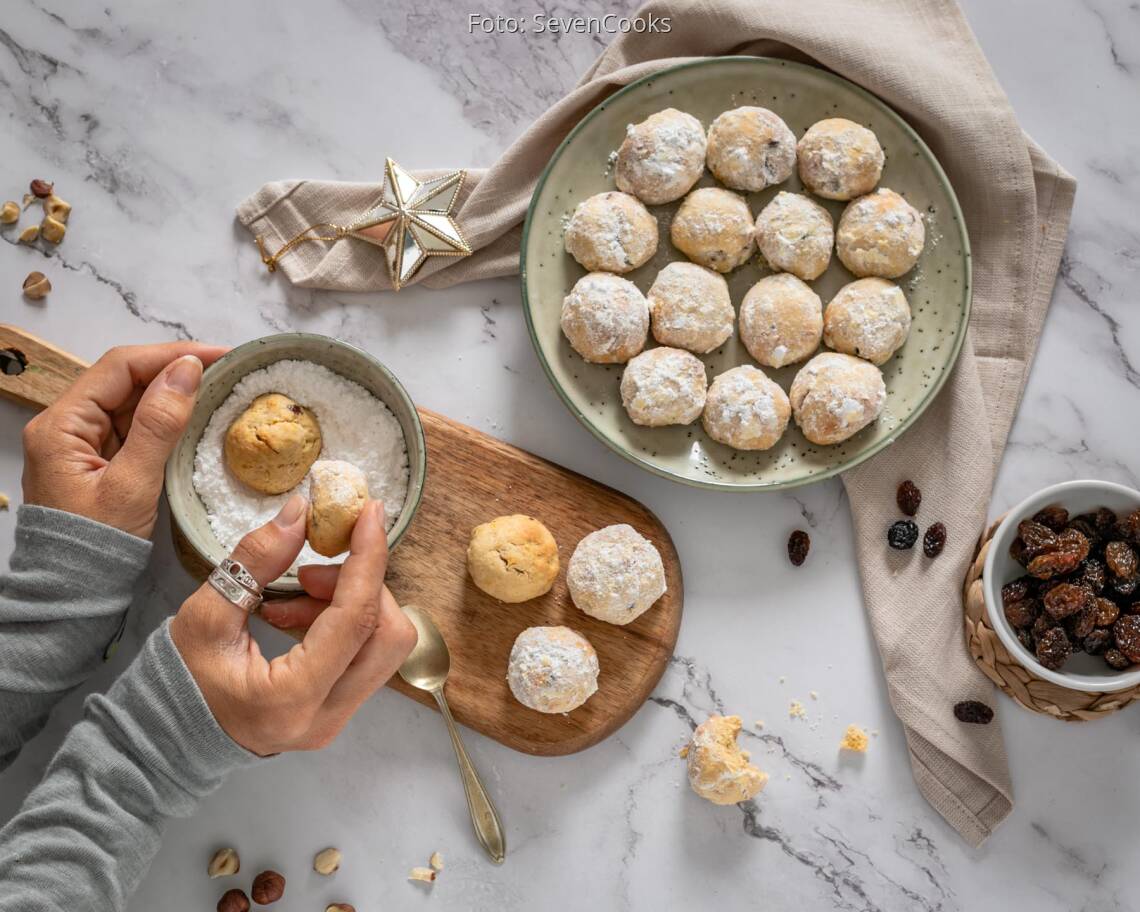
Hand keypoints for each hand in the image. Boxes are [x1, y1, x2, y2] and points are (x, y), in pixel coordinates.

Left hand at [22, 342, 227, 538]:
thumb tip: (188, 370)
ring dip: (172, 391)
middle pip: (124, 379)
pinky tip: (192, 413)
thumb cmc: (97, 544)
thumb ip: (159, 424)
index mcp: (62, 424)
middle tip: (225, 368)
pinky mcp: (96, 457)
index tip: (219, 355)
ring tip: (217, 385)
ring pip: (130, 399)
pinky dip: (164, 416)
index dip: (171, 355)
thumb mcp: (132, 484)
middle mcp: (65, 424)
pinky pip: (132, 424)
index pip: (120, 367)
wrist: (72, 591)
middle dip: (175, 369)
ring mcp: (79, 440)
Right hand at [171, 496, 416, 754]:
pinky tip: (298, 613)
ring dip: (352, 603)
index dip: (370, 561)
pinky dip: (343, 623)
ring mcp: (337, 720)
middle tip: (315, 568)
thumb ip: (256, 561)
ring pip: (382, 646)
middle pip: (390, 637)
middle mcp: (326, 717)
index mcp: (290, 698)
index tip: (371, 514)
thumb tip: (300, 514)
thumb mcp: (205, 614)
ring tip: (296, 592)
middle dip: (365, 586)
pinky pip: (365, 656)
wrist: (170, 734)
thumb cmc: (180, 677)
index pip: (356, 621)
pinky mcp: (339, 711)